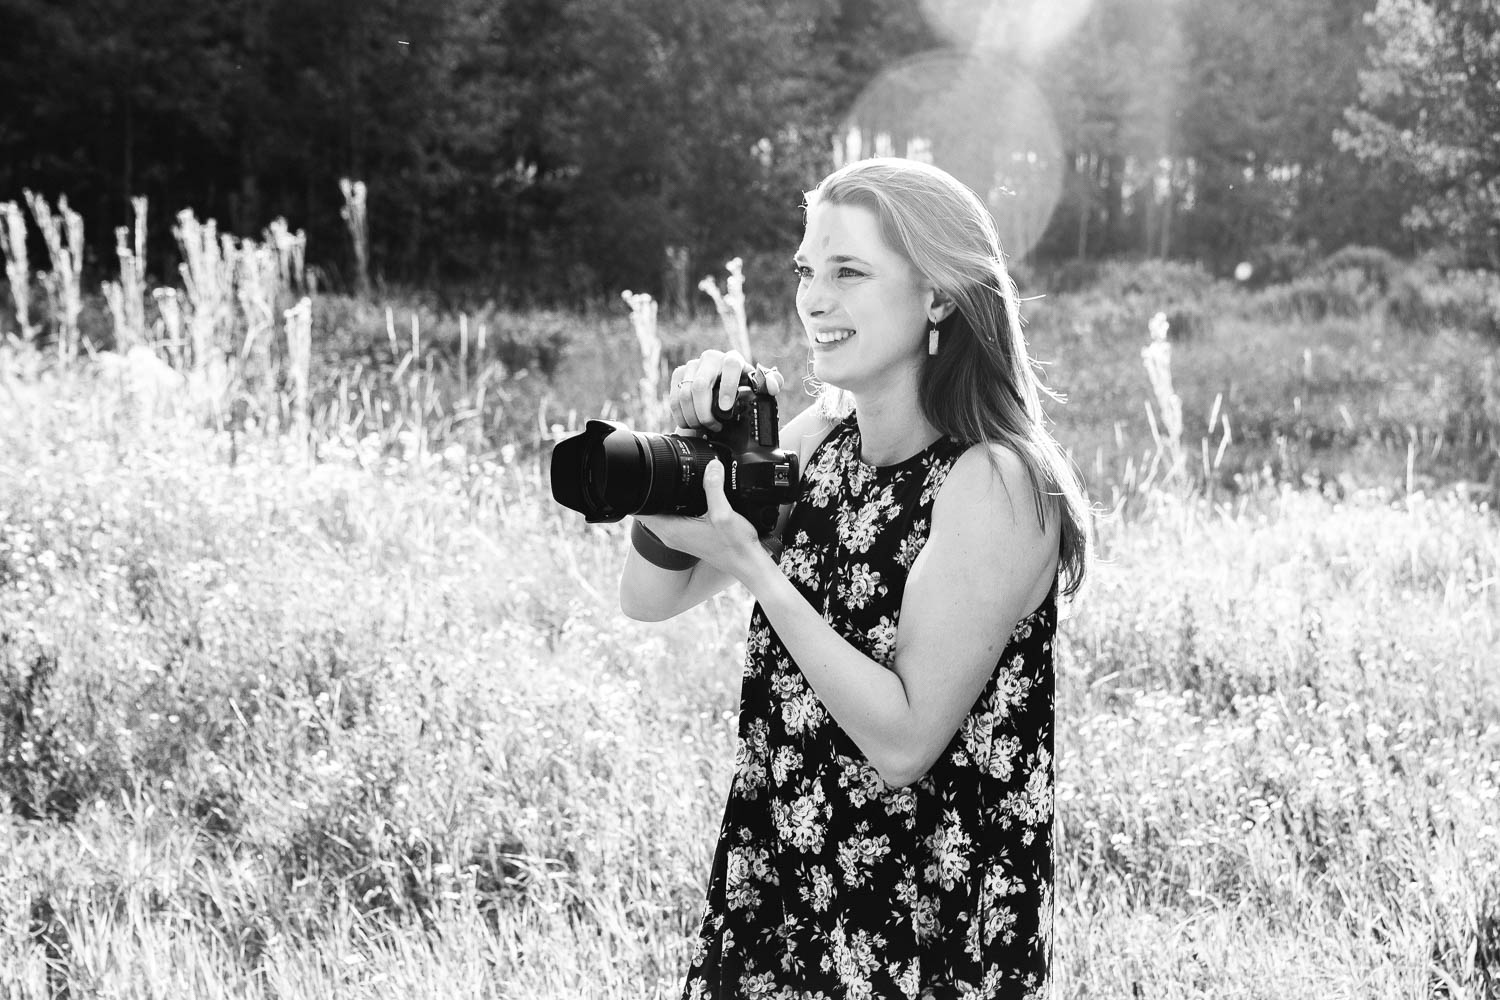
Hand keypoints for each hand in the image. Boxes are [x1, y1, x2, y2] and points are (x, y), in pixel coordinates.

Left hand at [635, 460, 771, 585]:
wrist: (747, 563)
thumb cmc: (735, 545)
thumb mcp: (724, 513)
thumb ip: (714, 488)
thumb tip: (711, 466)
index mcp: (673, 530)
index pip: (641, 512)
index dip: (639, 494)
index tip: (643, 478)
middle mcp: (672, 536)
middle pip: (648, 512)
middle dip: (650, 494)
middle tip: (657, 474)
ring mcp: (679, 538)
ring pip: (660, 515)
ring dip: (661, 501)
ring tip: (669, 483)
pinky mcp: (688, 538)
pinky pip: (673, 520)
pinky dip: (674, 508)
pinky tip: (686, 498)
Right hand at [669, 349, 784, 433]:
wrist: (722, 390)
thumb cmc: (743, 388)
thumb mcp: (760, 388)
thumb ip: (772, 384)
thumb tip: (772, 386)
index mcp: (732, 359)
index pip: (730, 366)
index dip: (727, 387)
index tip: (726, 408)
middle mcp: (711, 358)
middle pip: (700, 385)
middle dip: (704, 412)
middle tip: (713, 426)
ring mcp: (693, 365)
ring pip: (684, 394)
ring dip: (692, 416)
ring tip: (703, 426)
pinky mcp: (679, 375)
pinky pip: (674, 397)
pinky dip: (680, 415)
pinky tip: (690, 423)